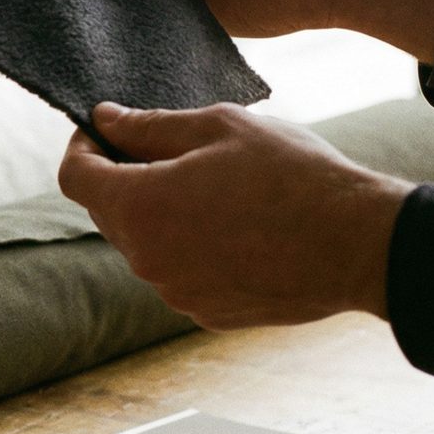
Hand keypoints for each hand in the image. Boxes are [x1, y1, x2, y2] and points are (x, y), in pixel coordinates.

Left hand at [57, 102, 414, 330]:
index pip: (75, 177)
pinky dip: (191, 248)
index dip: (82, 147)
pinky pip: (179, 273)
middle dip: (124, 178)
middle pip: (107, 212)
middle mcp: (147, 260)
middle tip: (169, 150)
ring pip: (145, 245)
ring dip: (161, 215)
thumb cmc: (293, 176)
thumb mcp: (219, 127)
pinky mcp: (206, 313)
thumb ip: (150, 126)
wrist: (359, 245)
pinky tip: (237, 227)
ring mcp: (176, 292)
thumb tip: (104, 120)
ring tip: (216, 189)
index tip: (104, 131)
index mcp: (140, 207)